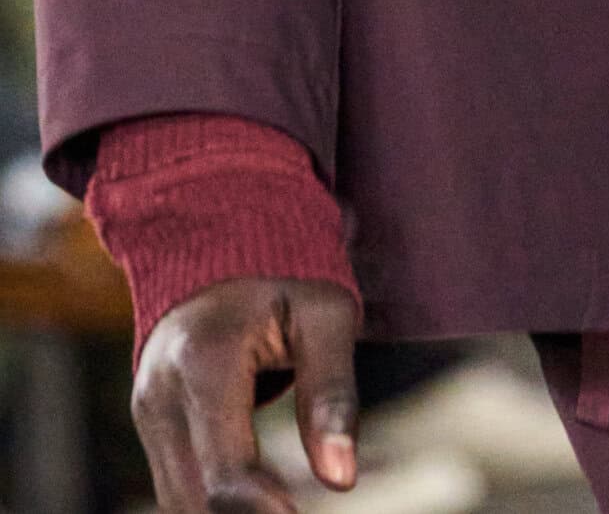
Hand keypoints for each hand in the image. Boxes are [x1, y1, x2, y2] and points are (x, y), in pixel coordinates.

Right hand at [132, 276, 359, 510]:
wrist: (219, 241)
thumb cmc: (284, 278)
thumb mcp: (325, 316)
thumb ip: (333, 393)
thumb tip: (341, 480)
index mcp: (203, 361)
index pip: (225, 470)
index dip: (264, 511)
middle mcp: (161, 394)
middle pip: (194, 500)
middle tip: (297, 508)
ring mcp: (147, 412)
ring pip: (178, 503)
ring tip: (285, 504)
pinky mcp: (150, 424)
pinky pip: (176, 487)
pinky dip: (214, 505)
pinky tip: (262, 500)